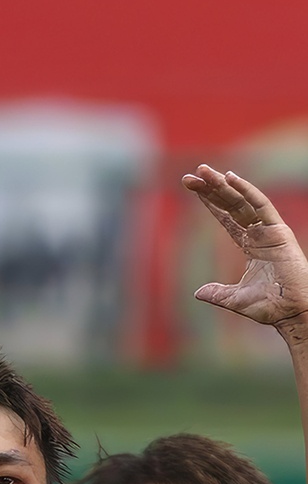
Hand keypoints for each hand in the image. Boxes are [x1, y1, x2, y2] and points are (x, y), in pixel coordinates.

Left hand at [182, 165, 307, 336]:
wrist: (292, 311)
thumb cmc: (270, 306)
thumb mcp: (235, 299)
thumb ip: (217, 293)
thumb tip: (198, 292)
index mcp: (250, 244)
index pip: (226, 217)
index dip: (210, 202)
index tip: (192, 188)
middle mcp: (259, 233)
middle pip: (231, 204)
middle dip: (211, 189)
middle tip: (191, 175)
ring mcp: (269, 230)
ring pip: (242, 201)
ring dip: (223, 185)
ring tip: (204, 171)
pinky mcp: (279, 231)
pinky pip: (261, 205)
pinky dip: (247, 191)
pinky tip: (231, 178)